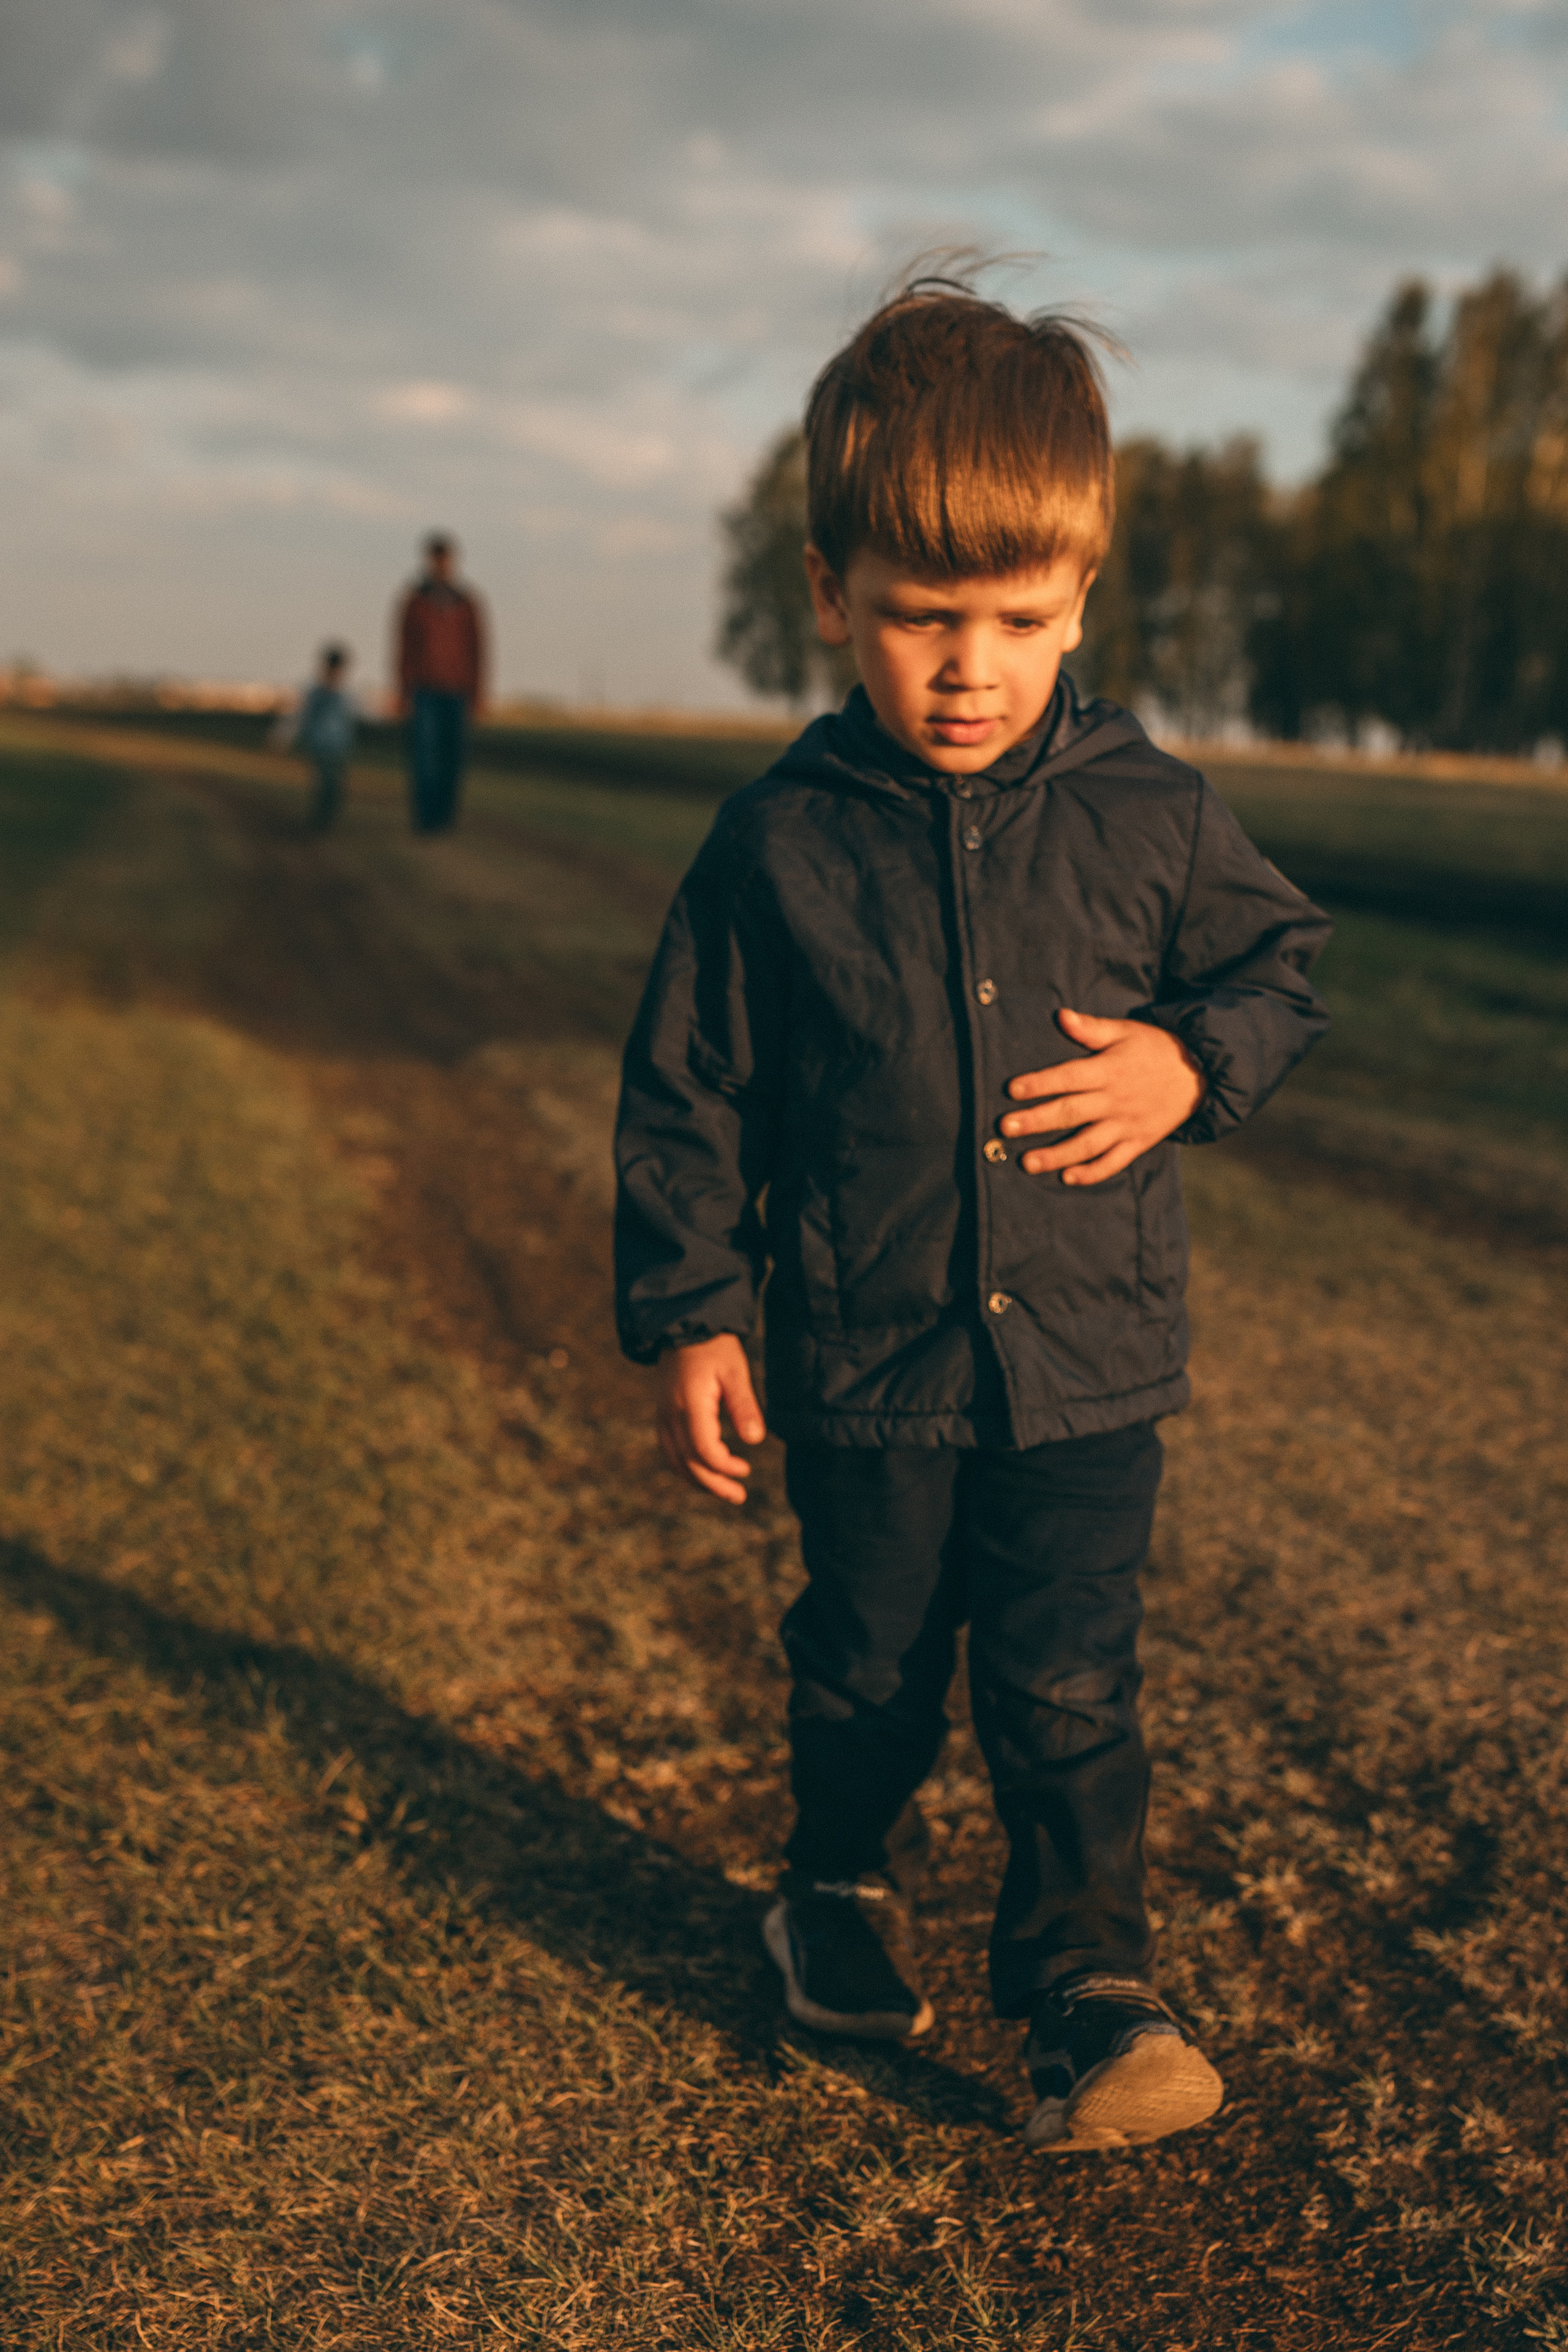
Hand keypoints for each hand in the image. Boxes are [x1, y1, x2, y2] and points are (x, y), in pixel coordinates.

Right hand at [655, 1334, 765, 1504]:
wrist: (685, 1325)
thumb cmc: (715, 1347)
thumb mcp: (736, 1371)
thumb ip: (744, 1405)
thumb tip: (756, 1440)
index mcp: (689, 1404)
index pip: (704, 1450)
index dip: (725, 1467)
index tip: (746, 1469)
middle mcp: (670, 1414)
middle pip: (688, 1462)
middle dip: (713, 1484)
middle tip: (739, 1496)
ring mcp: (662, 1415)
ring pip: (675, 1460)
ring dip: (698, 1480)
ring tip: (724, 1491)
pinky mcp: (662, 1414)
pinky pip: (669, 1449)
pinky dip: (686, 1466)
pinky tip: (704, 1472)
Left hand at [999, 1008, 1204, 1185]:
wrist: (1200, 1074)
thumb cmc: (1155, 1048)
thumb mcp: (1126, 1031)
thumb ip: (1092, 1028)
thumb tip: (1062, 1015)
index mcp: (1109, 1070)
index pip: (1068, 1077)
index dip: (1040, 1083)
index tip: (1012, 1089)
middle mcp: (1115, 1100)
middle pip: (1071, 1113)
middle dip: (1036, 1121)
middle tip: (1005, 1128)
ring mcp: (1126, 1125)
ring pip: (1087, 1144)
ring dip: (1056, 1155)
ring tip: (1027, 1163)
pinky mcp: (1138, 1143)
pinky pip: (1114, 1162)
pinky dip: (1092, 1172)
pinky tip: (1068, 1178)